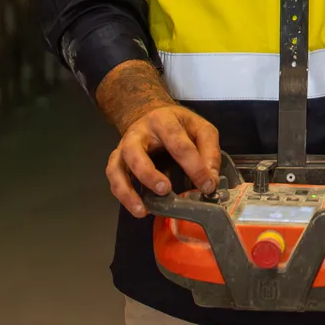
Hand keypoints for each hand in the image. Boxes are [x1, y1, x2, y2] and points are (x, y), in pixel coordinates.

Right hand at [96, 59, 221, 215]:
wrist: (152, 114)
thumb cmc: (178, 124)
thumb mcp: (200, 128)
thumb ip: (209, 151)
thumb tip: (210, 180)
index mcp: (163, 121)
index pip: (178, 144)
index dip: (194, 167)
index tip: (207, 186)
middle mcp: (138, 133)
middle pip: (135, 152)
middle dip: (149, 174)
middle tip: (165, 190)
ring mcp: (123, 147)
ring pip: (116, 167)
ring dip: (128, 190)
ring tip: (144, 209)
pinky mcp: (117, 160)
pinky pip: (113, 178)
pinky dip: (123, 195)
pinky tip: (139, 209)